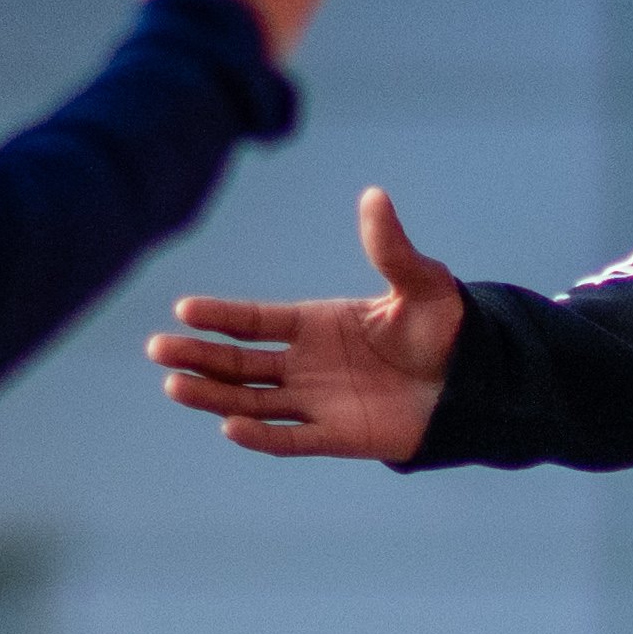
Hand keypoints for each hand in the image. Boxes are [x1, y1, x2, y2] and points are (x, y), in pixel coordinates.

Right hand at [146, 187, 464, 460]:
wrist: (475, 382)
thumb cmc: (445, 328)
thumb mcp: (419, 281)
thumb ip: (390, 247)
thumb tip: (375, 196)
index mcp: (315, 323)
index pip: (254, 321)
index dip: (220, 316)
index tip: (184, 309)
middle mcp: (305, 363)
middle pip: (239, 362)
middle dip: (198, 357)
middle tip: (158, 351)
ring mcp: (316, 401)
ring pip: (250, 401)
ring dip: (213, 395)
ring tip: (174, 386)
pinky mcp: (335, 435)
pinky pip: (289, 438)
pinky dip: (260, 436)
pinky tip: (229, 426)